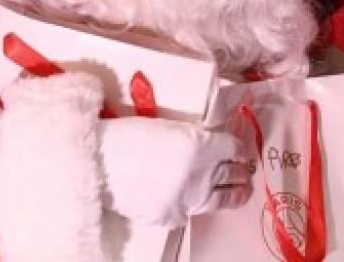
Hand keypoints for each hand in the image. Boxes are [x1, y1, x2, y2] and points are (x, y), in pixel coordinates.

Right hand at [98, 117, 251, 226]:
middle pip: (234, 173)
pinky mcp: (175, 216)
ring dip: (235, 192)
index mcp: (203, 145)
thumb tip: (210, 148)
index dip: (239, 149)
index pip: (234, 148)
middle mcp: (203, 174)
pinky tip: (198, 200)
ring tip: (242, 191)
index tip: (239, 150)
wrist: (99, 162)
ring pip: (225, 197)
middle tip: (244, 169)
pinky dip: (196, 205)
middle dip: (240, 170)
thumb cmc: (126, 136)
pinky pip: (193, 211)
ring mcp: (191, 199)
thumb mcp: (168, 127)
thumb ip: (194, 139)